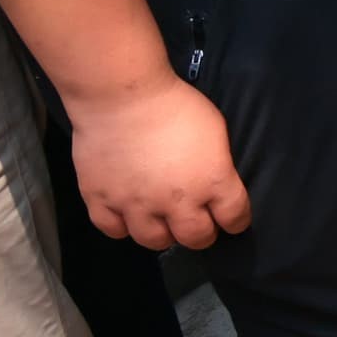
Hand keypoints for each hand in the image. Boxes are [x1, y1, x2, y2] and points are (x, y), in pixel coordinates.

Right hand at [68, 72, 248, 253]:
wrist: (121, 96)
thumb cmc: (174, 104)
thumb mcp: (215, 131)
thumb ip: (217, 165)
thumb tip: (214, 182)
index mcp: (212, 181)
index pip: (234, 218)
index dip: (235, 221)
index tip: (231, 220)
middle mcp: (176, 201)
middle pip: (195, 238)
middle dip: (200, 234)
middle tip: (196, 223)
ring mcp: (136, 203)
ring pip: (154, 240)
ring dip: (162, 234)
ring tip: (161, 221)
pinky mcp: (101, 199)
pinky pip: (112, 229)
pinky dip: (122, 226)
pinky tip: (127, 215)